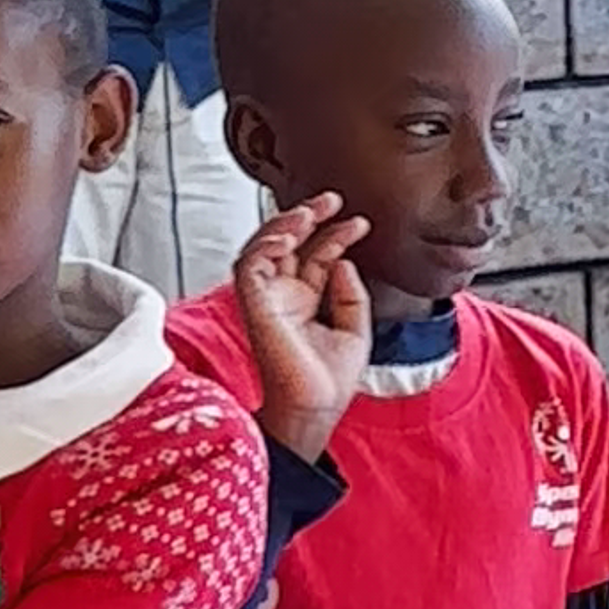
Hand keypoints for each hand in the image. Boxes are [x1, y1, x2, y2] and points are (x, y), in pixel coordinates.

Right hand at [226, 193, 372, 459]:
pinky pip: (248, 266)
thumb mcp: (355, 330)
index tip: (360, 223)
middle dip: (308, 215)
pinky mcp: (253, 305)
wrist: (315, 409)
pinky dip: (265, 246)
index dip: (335, 234)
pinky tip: (289, 236)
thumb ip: (351, 294)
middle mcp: (283, 296)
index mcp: (305, 300)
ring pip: (262, 246)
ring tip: (310, 212)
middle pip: (287, 242)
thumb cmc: (330, 381)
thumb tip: (342, 260)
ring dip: (284, 224)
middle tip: (333, 199)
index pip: (315, 254)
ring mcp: (266, 299)